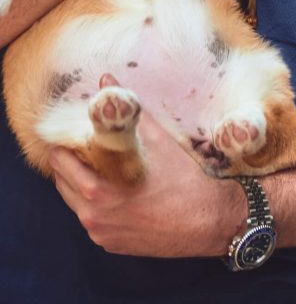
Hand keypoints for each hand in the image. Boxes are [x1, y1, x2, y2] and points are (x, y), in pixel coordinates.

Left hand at [49, 91, 243, 256]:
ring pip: (74, 202)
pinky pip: (92, 219)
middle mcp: (93, 216)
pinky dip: (96, 203)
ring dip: (80, 183)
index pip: (59, 162)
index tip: (74, 132)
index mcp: (96, 190)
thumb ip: (126, 110)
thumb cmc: (182, 178)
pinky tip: (118, 189)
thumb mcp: (156, 138)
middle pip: (62, 182)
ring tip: (103, 166)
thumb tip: (107, 80)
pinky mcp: (112, 244)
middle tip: (87, 146)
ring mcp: (101, 234)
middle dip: (70, 162)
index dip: (64, 143)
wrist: (207, 219)